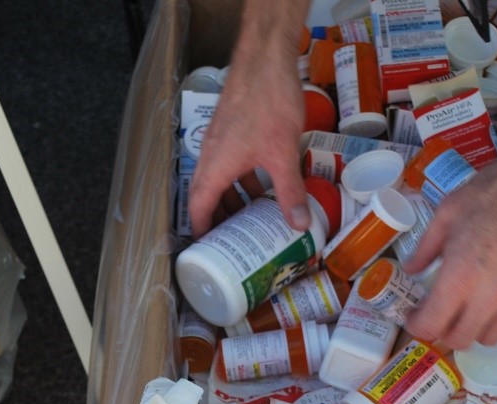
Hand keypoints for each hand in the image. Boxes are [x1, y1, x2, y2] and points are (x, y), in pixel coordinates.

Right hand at [187, 45, 306, 235]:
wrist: (265, 60)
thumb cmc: (267, 104)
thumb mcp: (282, 154)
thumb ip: (289, 191)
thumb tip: (298, 224)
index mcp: (214, 167)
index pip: (198, 208)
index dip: (201, 231)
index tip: (208, 249)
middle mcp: (211, 156)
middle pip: (206, 196)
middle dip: (217, 219)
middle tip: (230, 241)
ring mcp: (219, 141)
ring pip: (218, 179)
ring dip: (230, 199)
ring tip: (246, 218)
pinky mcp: (231, 130)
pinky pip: (229, 163)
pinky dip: (240, 179)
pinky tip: (261, 184)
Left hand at [403, 160, 496, 349]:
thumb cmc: (495, 194)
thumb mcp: (448, 212)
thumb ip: (425, 248)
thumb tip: (412, 270)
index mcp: (459, 278)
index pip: (430, 326)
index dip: (416, 325)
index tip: (415, 315)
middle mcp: (488, 297)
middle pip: (459, 340)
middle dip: (443, 331)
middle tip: (440, 313)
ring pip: (489, 336)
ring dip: (473, 327)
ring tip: (469, 307)